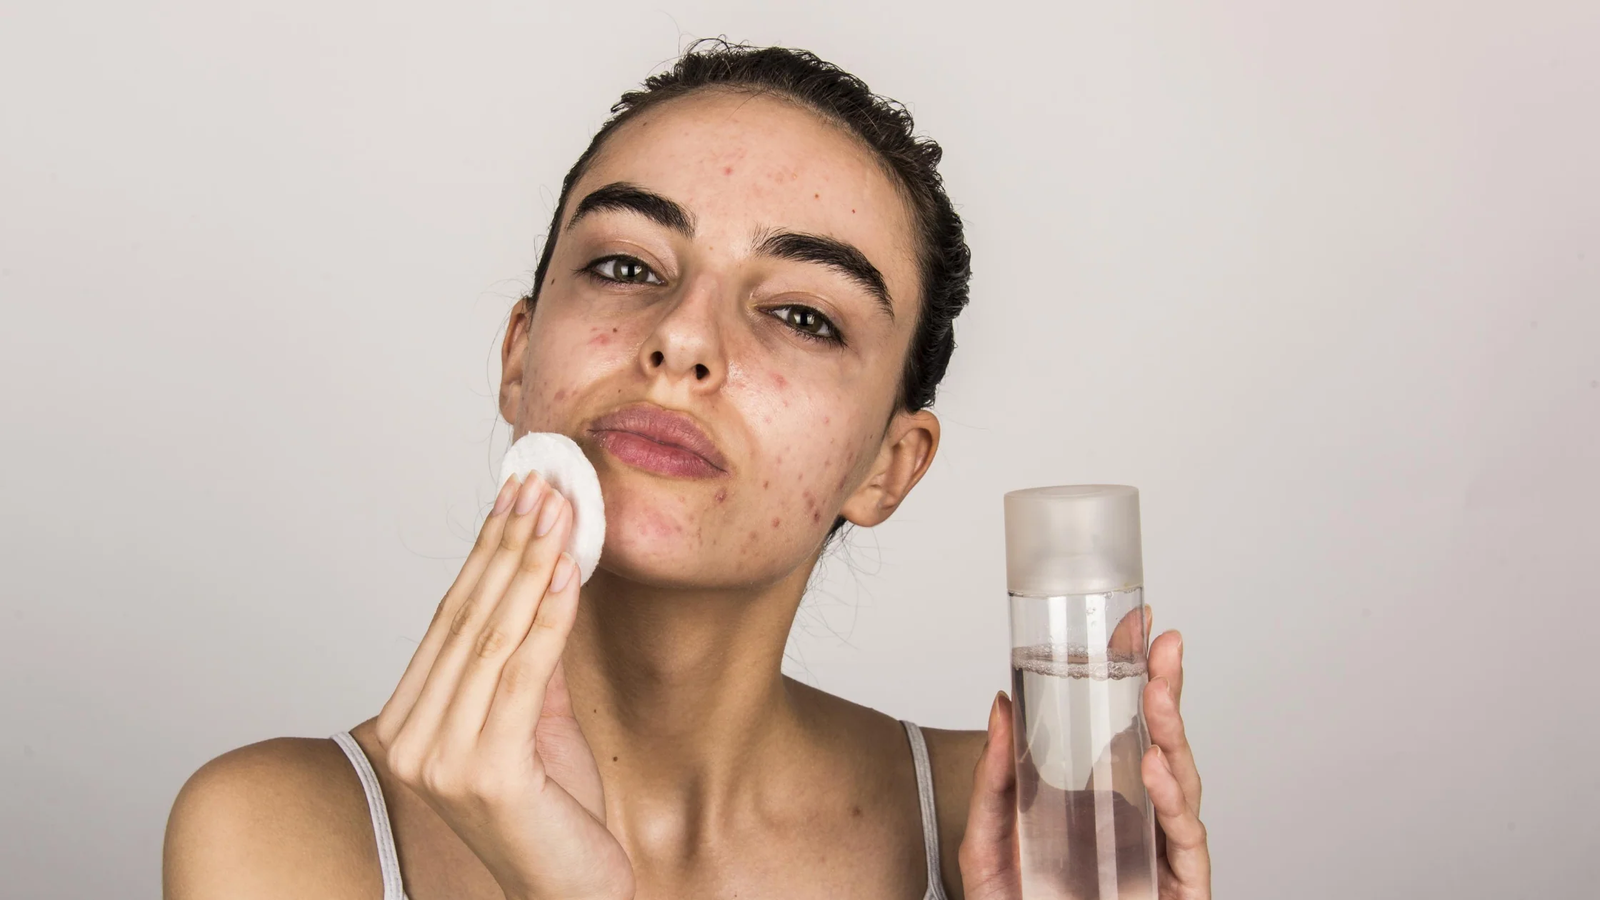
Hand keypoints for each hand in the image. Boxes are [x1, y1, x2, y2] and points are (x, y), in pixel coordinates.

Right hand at [373, 474, 633, 899]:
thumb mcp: (534, 721)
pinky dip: (548, 617)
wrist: (570, 892)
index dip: (484, 553)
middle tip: (539, 483)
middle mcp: (410, 741)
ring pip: (491, 638)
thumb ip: (525, 660)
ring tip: (557, 509)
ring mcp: (440, 760)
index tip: (515, 496)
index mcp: (408, 723)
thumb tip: (541, 577)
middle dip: (506, 543)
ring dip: (529, 564)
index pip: (449, 620)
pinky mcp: (485, 775)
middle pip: (466, 619)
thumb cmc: (553, 814)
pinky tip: (567, 572)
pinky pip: (522, 676)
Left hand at [959, 618, 1210, 899]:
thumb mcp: (988, 839)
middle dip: (1167, 692)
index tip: (1138, 628)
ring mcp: (1162, 854)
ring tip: (1156, 695)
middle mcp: (1140, 820)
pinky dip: (1175, 803)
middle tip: (1162, 644)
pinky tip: (1157, 770)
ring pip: (1184, 785)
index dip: (1139, 680)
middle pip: (1164, 746)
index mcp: (1105, 799)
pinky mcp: (1180, 890)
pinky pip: (1185, 842)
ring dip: (1172, 736)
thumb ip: (995, 776)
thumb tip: (1000, 703)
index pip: (1130, 729)